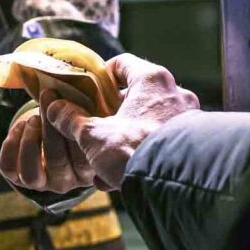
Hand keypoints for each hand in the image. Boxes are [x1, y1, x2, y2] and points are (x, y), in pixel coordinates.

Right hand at [0, 54, 198, 192]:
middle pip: (137, 94)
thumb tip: (54, 108)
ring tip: (106, 158)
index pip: (123, 63)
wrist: (176, 187)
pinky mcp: (195, 143)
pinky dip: (144, 153)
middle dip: (114, 113)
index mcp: (151, 80)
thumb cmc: (134, 151)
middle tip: (96, 126)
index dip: (102, 75)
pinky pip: (163, 141)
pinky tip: (123, 176)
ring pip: (150, 120)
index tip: (89, 90)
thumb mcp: (93, 135)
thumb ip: (71, 120)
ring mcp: (189, 118)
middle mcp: (175, 93)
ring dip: (127, 136)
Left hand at [0, 92, 97, 192]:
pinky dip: (11, 146)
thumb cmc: (77, 117)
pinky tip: (22, 125)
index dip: (75, 130)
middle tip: (48, 97)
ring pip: (31, 174)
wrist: (54, 124)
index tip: (69, 104)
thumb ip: (94, 107)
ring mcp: (42, 183)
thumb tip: (105, 72)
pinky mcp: (18, 178)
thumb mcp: (90, 113)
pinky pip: (9, 168)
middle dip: (50, 126)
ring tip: (34, 118)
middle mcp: (67, 182)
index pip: (85, 159)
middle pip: (57, 162)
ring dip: (30, 141)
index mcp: (90, 170)